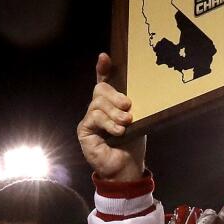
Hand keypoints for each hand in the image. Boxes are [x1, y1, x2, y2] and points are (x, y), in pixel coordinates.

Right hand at [77, 53, 145, 180]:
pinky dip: (108, 123)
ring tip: (126, 123)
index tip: (105, 57)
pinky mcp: (84, 129)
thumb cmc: (133, 143)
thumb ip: (132, 106)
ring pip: (98, 103)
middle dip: (115, 96)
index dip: (103, 68)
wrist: (126, 167)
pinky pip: (94, 117)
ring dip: (115, 113)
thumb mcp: (138, 120)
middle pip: (101, 89)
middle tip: (128, 107)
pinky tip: (118, 131)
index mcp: (113, 103)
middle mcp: (99, 108)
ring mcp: (90, 118)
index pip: (105, 81)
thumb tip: (130, 96)